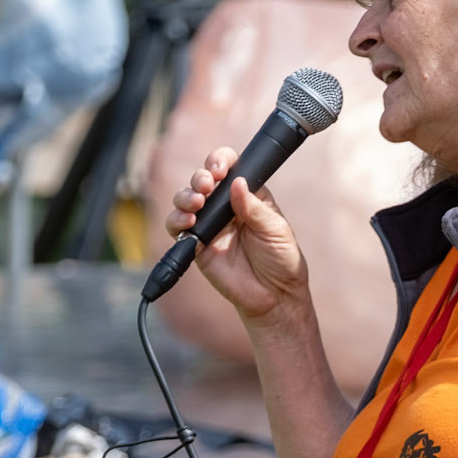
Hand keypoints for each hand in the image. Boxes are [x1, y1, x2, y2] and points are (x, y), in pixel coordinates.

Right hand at [165, 147, 309, 322]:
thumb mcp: (275, 228)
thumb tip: (236, 182)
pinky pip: (177, 228)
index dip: (220, 161)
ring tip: (197, 203)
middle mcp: (225, 207)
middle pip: (202, 180)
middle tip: (207, 186)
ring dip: (186, 196)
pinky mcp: (197, 245)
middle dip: (200, 177)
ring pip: (185, 200)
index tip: (220, 169)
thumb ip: (254, 206)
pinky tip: (188, 222)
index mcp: (247, 195)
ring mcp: (209, 225)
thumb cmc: (281, 260)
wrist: (274, 296)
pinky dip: (176, 220)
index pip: (229, 167)